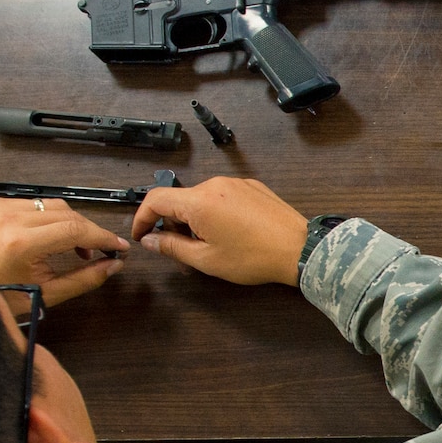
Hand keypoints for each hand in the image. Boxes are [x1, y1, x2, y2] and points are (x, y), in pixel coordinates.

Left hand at [0, 198, 127, 307]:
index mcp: (20, 243)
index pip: (74, 229)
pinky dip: (47, 218)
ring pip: (52, 205)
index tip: (118, 246)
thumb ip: (85, 278)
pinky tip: (49, 236)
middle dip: (88, 232)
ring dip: (69, 223)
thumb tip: (115, 265)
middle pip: (66, 214)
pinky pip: (33, 204)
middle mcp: (8, 219)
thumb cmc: (1, 295)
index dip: (102, 237)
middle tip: (98, 251)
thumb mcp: (48, 293)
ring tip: (73, 246)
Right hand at [130, 176, 309, 286]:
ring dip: (195, 220)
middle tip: (180, 251)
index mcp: (199, 201)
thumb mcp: (206, 259)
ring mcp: (235, 183)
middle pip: (179, 200)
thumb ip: (172, 247)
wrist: (300, 249)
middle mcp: (215, 185)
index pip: (156, 199)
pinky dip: (215, 212)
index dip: (141, 218)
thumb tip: (150, 240)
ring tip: (208, 246)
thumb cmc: (255, 257)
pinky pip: (223, 196)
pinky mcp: (252, 186)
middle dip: (173, 224)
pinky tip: (229, 234)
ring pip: (201, 199)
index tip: (141, 234)